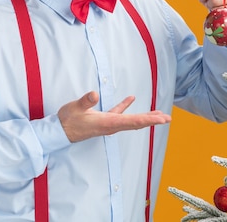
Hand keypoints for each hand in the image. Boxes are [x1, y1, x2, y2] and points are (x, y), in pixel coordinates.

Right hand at [57, 91, 171, 142]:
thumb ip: (85, 101)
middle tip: (168, 119)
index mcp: (108, 123)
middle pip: (137, 123)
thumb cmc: (67, 121)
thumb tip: (94, 94)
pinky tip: (131, 98)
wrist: (58, 132)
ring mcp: (108, 123)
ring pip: (131, 120)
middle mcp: (111, 125)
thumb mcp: (75, 108)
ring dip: (145, 117)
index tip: (162, 120)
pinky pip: (118, 113)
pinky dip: (126, 106)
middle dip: (153, 120)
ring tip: (158, 114)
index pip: (133, 121)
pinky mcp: (103, 120)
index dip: (149, 119)